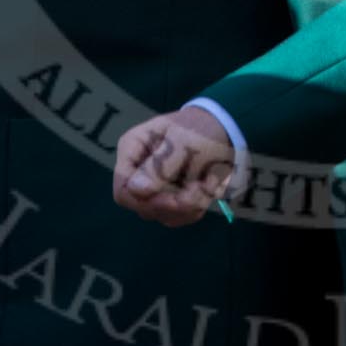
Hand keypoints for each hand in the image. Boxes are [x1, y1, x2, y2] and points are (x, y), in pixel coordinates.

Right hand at [112, 107, 235, 225]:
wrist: (223, 129)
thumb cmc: (200, 129)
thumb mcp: (183, 142)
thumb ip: (159, 166)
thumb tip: (136, 190)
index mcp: (131, 150)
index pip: (122, 190)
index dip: (146, 201)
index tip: (175, 199)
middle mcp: (137, 171)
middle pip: (144, 206)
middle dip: (176, 202)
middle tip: (202, 188)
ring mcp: (153, 187)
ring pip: (163, 214)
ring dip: (191, 205)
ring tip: (210, 182)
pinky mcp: (169, 198)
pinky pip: (178, 216)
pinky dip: (197, 206)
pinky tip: (209, 187)